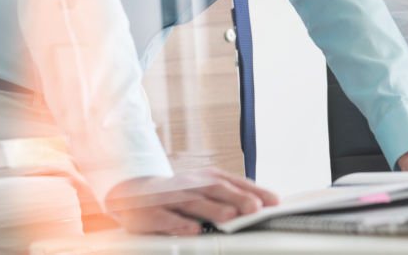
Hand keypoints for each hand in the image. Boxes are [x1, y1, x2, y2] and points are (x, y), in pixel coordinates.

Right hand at [105, 169, 278, 235]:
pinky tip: (193, 229)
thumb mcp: (204, 188)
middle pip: (216, 189)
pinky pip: (167, 219)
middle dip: (237, 197)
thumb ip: (230, 194)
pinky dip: (179, 224)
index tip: (273, 201)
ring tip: (230, 216)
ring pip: (193, 203)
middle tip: (255, 207)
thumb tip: (261, 202)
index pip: (234, 182)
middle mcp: (190, 185)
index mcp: (206, 178)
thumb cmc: (178, 194)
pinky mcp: (152, 214)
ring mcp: (171, 199)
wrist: (133, 194)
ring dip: (212, 209)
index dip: (254, 190)